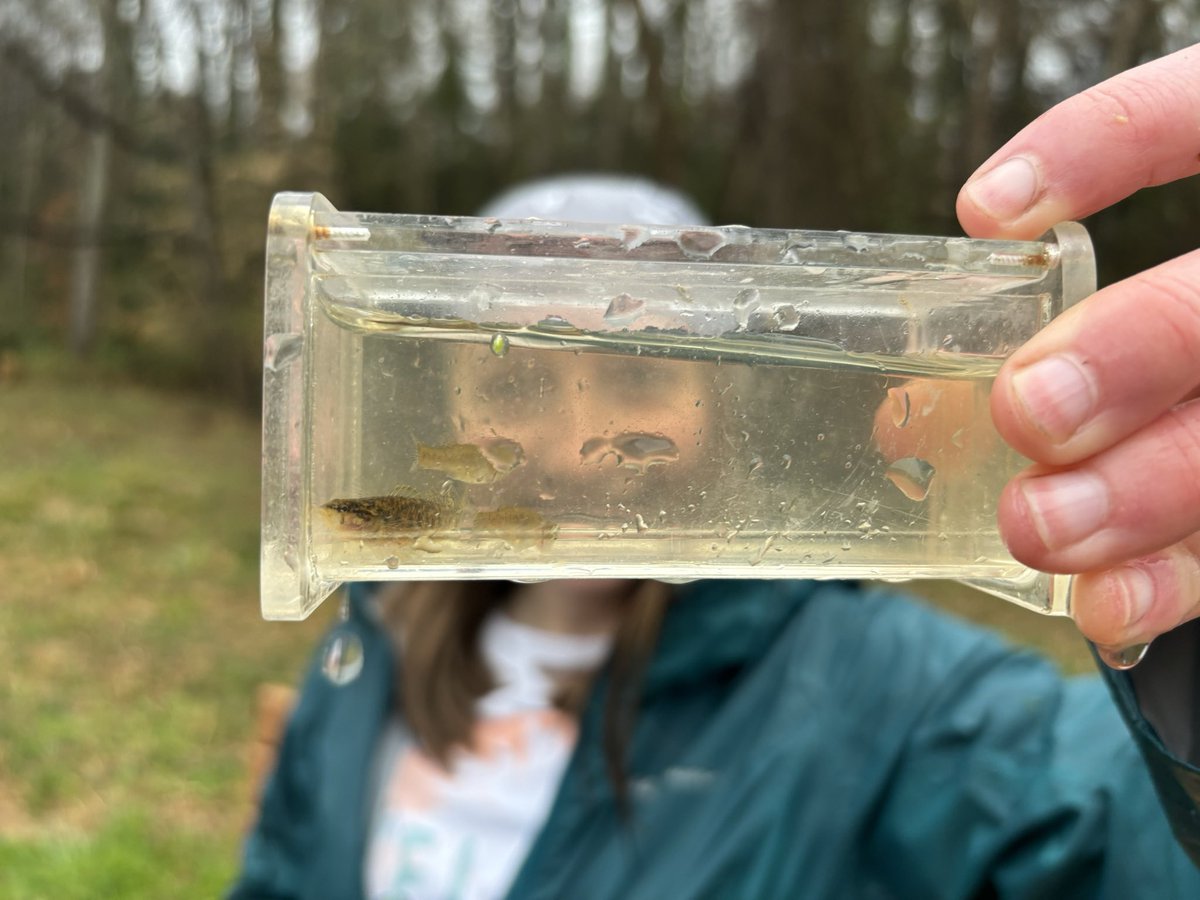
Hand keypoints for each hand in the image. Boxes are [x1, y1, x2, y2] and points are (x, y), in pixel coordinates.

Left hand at [956, 44, 1199, 665]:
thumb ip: (1038, 334)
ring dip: (1150, 491)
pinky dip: (1182, 578)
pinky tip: (1107, 612)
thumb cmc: (1155, 347)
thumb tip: (903, 420)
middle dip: (1135, 354)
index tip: (981, 213)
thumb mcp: (1110, 306)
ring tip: (1040, 535)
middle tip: (1027, 414)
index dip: (1106, 143)